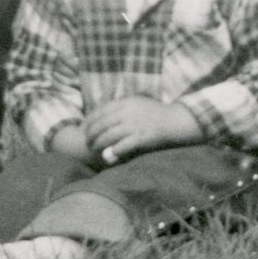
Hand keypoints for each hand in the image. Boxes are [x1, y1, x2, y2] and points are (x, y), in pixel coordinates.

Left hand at [82, 97, 200, 165]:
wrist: (174, 120)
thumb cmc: (154, 113)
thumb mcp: (136, 102)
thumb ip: (120, 107)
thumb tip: (102, 115)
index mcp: (125, 102)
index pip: (99, 111)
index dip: (88, 121)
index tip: (83, 128)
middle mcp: (127, 113)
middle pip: (101, 124)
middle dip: (90, 134)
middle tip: (86, 142)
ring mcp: (134, 125)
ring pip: (108, 136)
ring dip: (98, 144)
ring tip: (94, 149)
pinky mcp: (141, 138)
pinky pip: (122, 146)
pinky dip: (113, 152)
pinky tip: (107, 156)